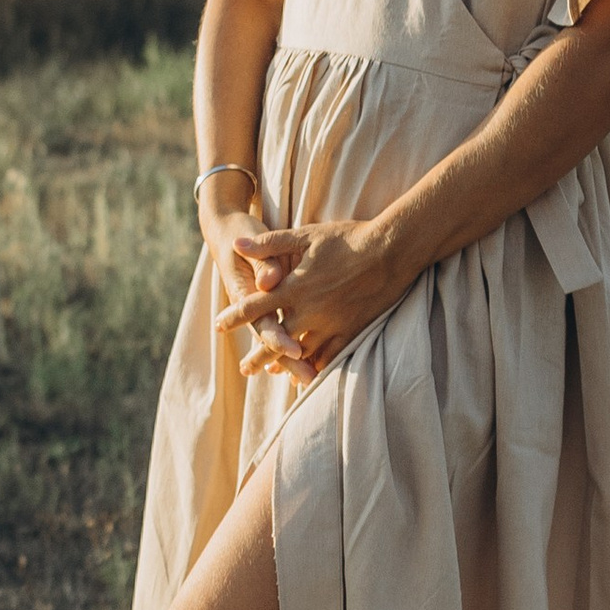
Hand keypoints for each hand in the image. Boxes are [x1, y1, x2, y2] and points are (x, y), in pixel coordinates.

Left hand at [215, 214, 405, 381]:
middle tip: (245, 369)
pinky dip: (317, 367)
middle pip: (275, 341)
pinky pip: (331, 357)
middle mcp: (310, 311)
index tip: (218, 325)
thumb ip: (269, 244)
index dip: (234, 317)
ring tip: (275, 375)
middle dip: (258, 357)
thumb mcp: (305, 235)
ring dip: (286, 365)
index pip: (255, 307)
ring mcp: (332, 324)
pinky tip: (310, 374)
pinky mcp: (352, 331)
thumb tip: (237, 245)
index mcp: (294, 287)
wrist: (391, 250)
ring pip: (303, 353)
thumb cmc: (347, 238)